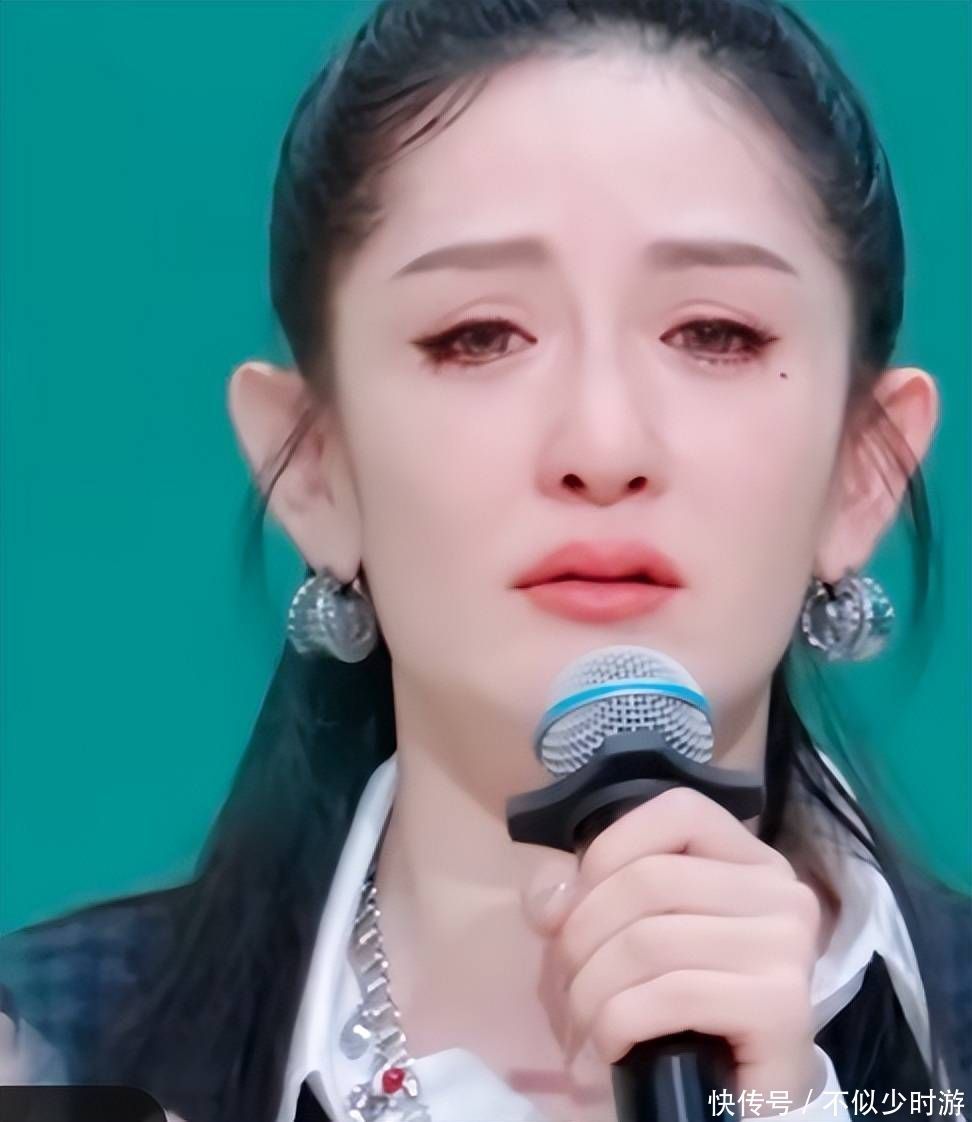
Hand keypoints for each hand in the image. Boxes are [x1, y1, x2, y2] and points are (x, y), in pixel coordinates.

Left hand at [520, 786, 824, 1111]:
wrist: (743, 1103)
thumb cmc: (685, 1010)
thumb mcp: (630, 936)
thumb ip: (584, 897)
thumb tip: (550, 899)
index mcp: (751, 861)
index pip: (678, 811)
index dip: (610, 849)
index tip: (574, 908)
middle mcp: (781, 893)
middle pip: (650, 879)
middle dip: (582, 934)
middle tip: (569, 983)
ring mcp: (788, 948)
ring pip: (650, 940)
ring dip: (592, 988)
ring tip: (585, 1022)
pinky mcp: (782, 1008)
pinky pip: (671, 994)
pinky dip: (619, 1022)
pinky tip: (613, 1045)